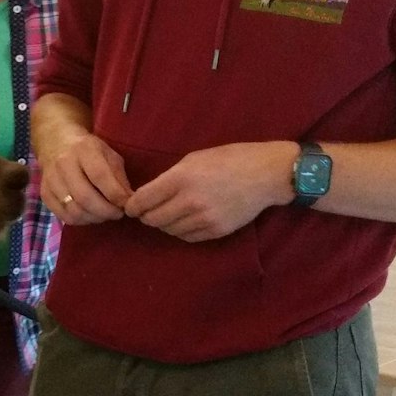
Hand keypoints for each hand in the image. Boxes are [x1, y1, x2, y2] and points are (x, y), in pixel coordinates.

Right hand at [39, 127, 132, 224]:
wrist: (56, 143)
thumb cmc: (88, 150)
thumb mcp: (108, 154)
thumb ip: (119, 177)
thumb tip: (129, 202)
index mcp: (84, 150)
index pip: (100, 176)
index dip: (116, 195)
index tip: (128, 204)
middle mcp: (64, 164)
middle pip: (85, 197)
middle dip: (106, 211)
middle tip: (118, 213)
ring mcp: (51, 180)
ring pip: (74, 210)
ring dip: (94, 218)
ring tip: (105, 215)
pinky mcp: (45, 194)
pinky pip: (64, 216)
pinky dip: (81, 220)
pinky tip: (90, 215)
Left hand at [124, 141, 295, 241]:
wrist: (265, 174)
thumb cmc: (228, 159)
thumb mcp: (193, 159)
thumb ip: (169, 177)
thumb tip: (148, 195)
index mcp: (180, 178)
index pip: (142, 200)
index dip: (132, 206)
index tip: (130, 207)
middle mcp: (189, 201)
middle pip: (153, 219)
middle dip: (146, 216)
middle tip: (147, 212)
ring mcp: (204, 219)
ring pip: (169, 230)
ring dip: (164, 224)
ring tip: (167, 215)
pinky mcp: (216, 231)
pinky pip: (188, 237)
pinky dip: (180, 231)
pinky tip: (183, 221)